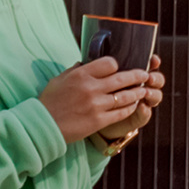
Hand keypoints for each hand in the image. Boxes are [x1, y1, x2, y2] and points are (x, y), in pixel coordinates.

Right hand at [38, 56, 163, 147]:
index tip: (119, 67)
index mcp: (81, 75)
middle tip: (145, 74)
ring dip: (137, 92)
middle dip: (137, 76)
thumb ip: (75, 70)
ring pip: (125, 96)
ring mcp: (96, 105)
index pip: (109, 63)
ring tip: (144, 90)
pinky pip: (121, 112)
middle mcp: (91, 88)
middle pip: (122, 78)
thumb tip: (85, 62)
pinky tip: (134, 105)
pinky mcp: (99, 121)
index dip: (116, 64)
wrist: (43, 126)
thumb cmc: (49, 101)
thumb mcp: (59, 80)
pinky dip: (130, 108)